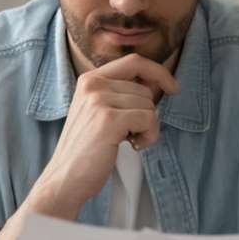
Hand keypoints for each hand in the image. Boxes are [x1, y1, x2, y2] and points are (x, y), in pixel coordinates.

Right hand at [30, 53, 179, 217]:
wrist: (65, 178)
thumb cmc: (87, 149)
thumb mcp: (98, 111)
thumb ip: (120, 94)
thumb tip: (157, 83)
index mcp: (90, 79)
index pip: (134, 61)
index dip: (158, 72)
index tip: (173, 88)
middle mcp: (93, 85)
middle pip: (145, 89)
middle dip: (148, 114)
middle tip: (131, 134)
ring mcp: (99, 100)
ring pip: (149, 105)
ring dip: (148, 128)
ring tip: (128, 141)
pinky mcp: (109, 119)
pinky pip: (149, 119)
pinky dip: (149, 136)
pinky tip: (134, 146)